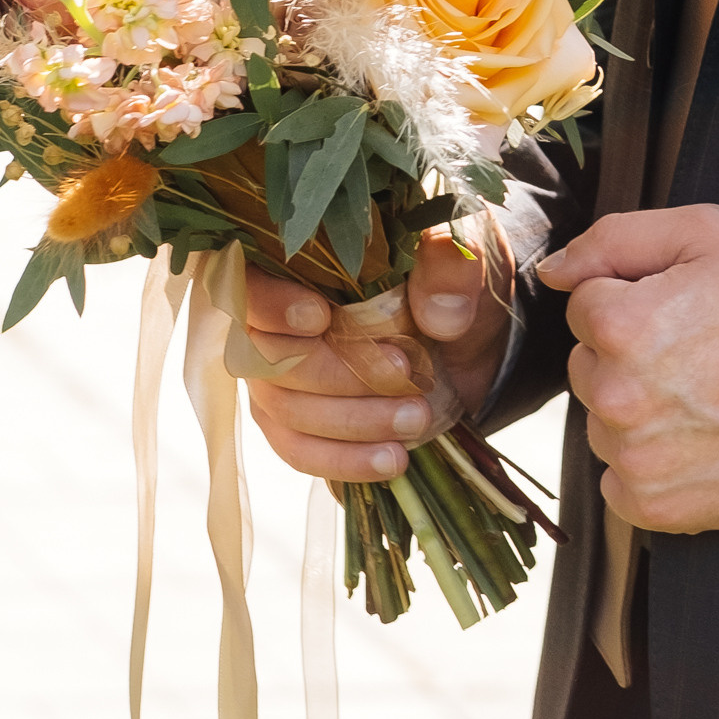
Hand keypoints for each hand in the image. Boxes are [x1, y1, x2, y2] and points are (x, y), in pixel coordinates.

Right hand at [241, 225, 509, 482]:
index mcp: (299, 263)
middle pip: (268, 357)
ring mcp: (279, 376)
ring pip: (284, 409)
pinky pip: (299, 450)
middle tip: (405, 374)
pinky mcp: (297, 421)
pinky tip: (392, 460)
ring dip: (350, 422)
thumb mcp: (465, 258)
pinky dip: (343, 460)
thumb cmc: (450, 282)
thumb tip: (439, 312)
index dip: (272, 305)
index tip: (319, 319)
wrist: (468, 337)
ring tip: (416, 419)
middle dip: (337, 374)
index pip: (250, 281)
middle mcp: (274, 321)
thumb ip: (451, 267)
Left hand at [543, 203, 718, 535]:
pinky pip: (620, 482)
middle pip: (588, 365)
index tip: (685, 306)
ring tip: (706, 395)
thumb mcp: (710, 233)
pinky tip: (698, 440)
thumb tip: (554, 270)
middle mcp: (617, 396)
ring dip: (637, 410)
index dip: (634, 296)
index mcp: (622, 324)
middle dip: (627, 353)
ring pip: (604, 423)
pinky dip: (649, 466)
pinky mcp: (657, 507)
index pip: (585, 306)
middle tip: (698, 348)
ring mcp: (636, 458)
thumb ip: (617, 238)